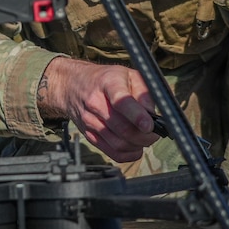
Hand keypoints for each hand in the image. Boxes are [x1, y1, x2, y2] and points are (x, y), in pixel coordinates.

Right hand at [39, 57, 158, 161]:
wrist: (73, 84)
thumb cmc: (105, 79)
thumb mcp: (127, 74)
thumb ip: (143, 91)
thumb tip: (153, 114)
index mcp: (109, 83)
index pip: (121, 101)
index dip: (137, 116)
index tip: (149, 125)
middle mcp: (96, 103)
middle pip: (123, 129)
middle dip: (144, 136)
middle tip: (154, 134)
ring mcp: (90, 121)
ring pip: (118, 144)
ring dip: (137, 146)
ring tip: (145, 138)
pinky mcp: (89, 134)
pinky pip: (111, 152)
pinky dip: (128, 154)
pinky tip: (135, 147)